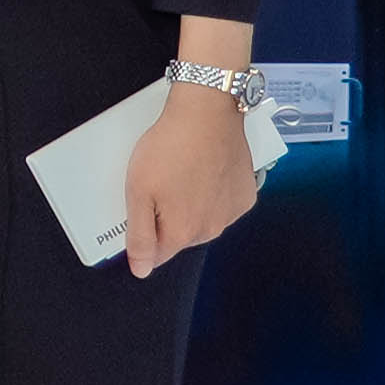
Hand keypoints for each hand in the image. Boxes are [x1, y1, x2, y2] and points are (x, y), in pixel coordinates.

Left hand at [120, 84, 260, 276]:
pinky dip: (211, 193)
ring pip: (202, 220)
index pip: (157, 253)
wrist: (207, 114)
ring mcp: (232, 212)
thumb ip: (140, 236)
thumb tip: (142, 269)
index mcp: (184, 232)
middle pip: (180, 236)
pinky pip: (222, 204)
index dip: (143, 232)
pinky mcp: (246, 194)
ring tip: (180, 173)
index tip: (139, 208)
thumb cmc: (170, 148)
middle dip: (166, 217)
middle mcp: (212, 229)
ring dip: (189, 204)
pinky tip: (201, 170)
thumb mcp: (138, 192)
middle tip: (158, 184)